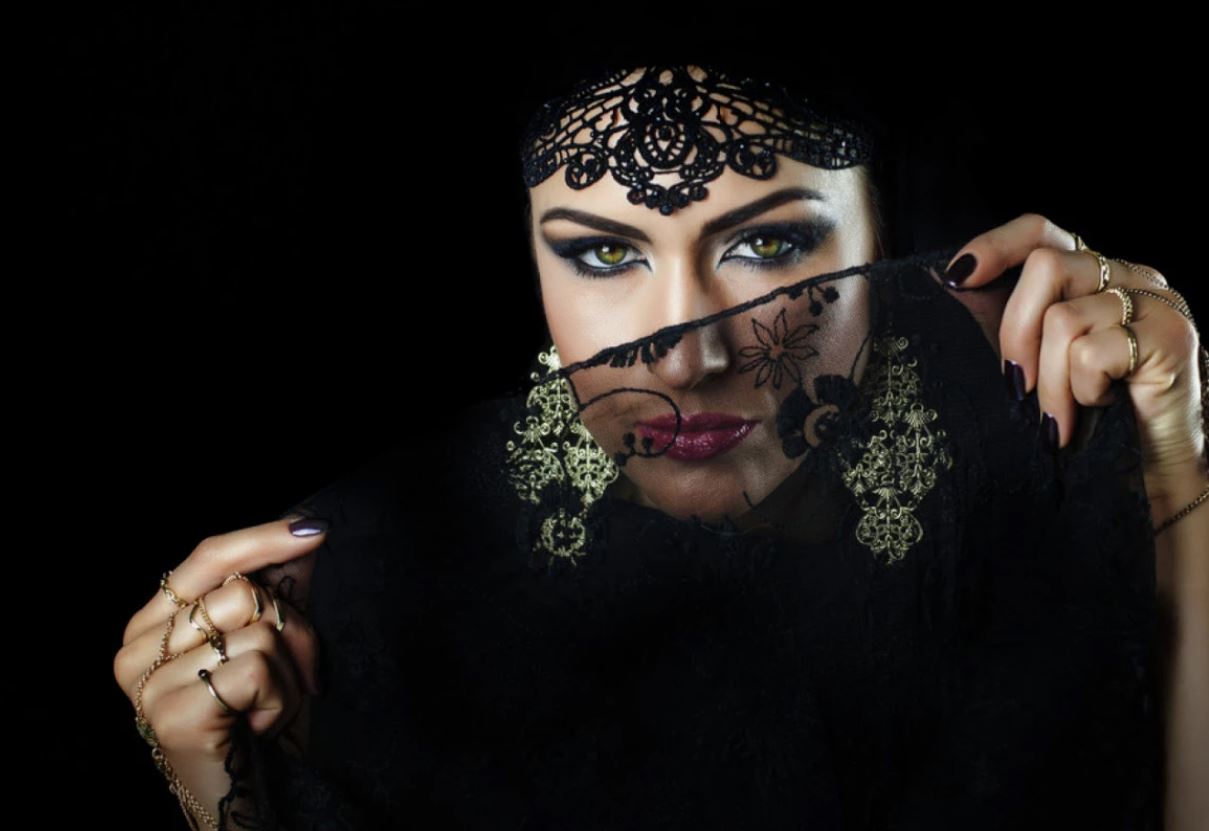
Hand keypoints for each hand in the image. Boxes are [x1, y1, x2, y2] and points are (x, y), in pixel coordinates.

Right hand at [113, 514, 328, 821]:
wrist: (248, 800)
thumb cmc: (257, 722)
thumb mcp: (269, 645)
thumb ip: (276, 588)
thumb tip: (305, 525)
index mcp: (150, 625)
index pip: (208, 557)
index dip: (264, 537)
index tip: (318, 529)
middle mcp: (136, 650)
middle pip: (243, 591)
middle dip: (293, 629)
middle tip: (298, 673)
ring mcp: (149, 684)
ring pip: (256, 627)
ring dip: (289, 670)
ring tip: (271, 706)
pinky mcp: (173, 713)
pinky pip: (257, 668)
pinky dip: (281, 699)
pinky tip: (262, 727)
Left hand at [938, 212, 1206, 503]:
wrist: (1159, 460)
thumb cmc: (1091, 407)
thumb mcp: (1035, 357)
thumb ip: (1002, 317)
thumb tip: (948, 279)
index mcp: (1095, 272)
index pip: (1042, 230)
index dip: (996, 245)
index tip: (956, 277)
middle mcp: (1129, 274)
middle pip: (1047, 267)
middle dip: (1015, 332)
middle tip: (1015, 385)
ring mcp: (1155, 300)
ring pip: (1065, 320)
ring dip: (1049, 383)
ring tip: (1060, 417)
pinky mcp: (1170, 336)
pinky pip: (1093, 354)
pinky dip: (1084, 392)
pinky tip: (1102, 406)